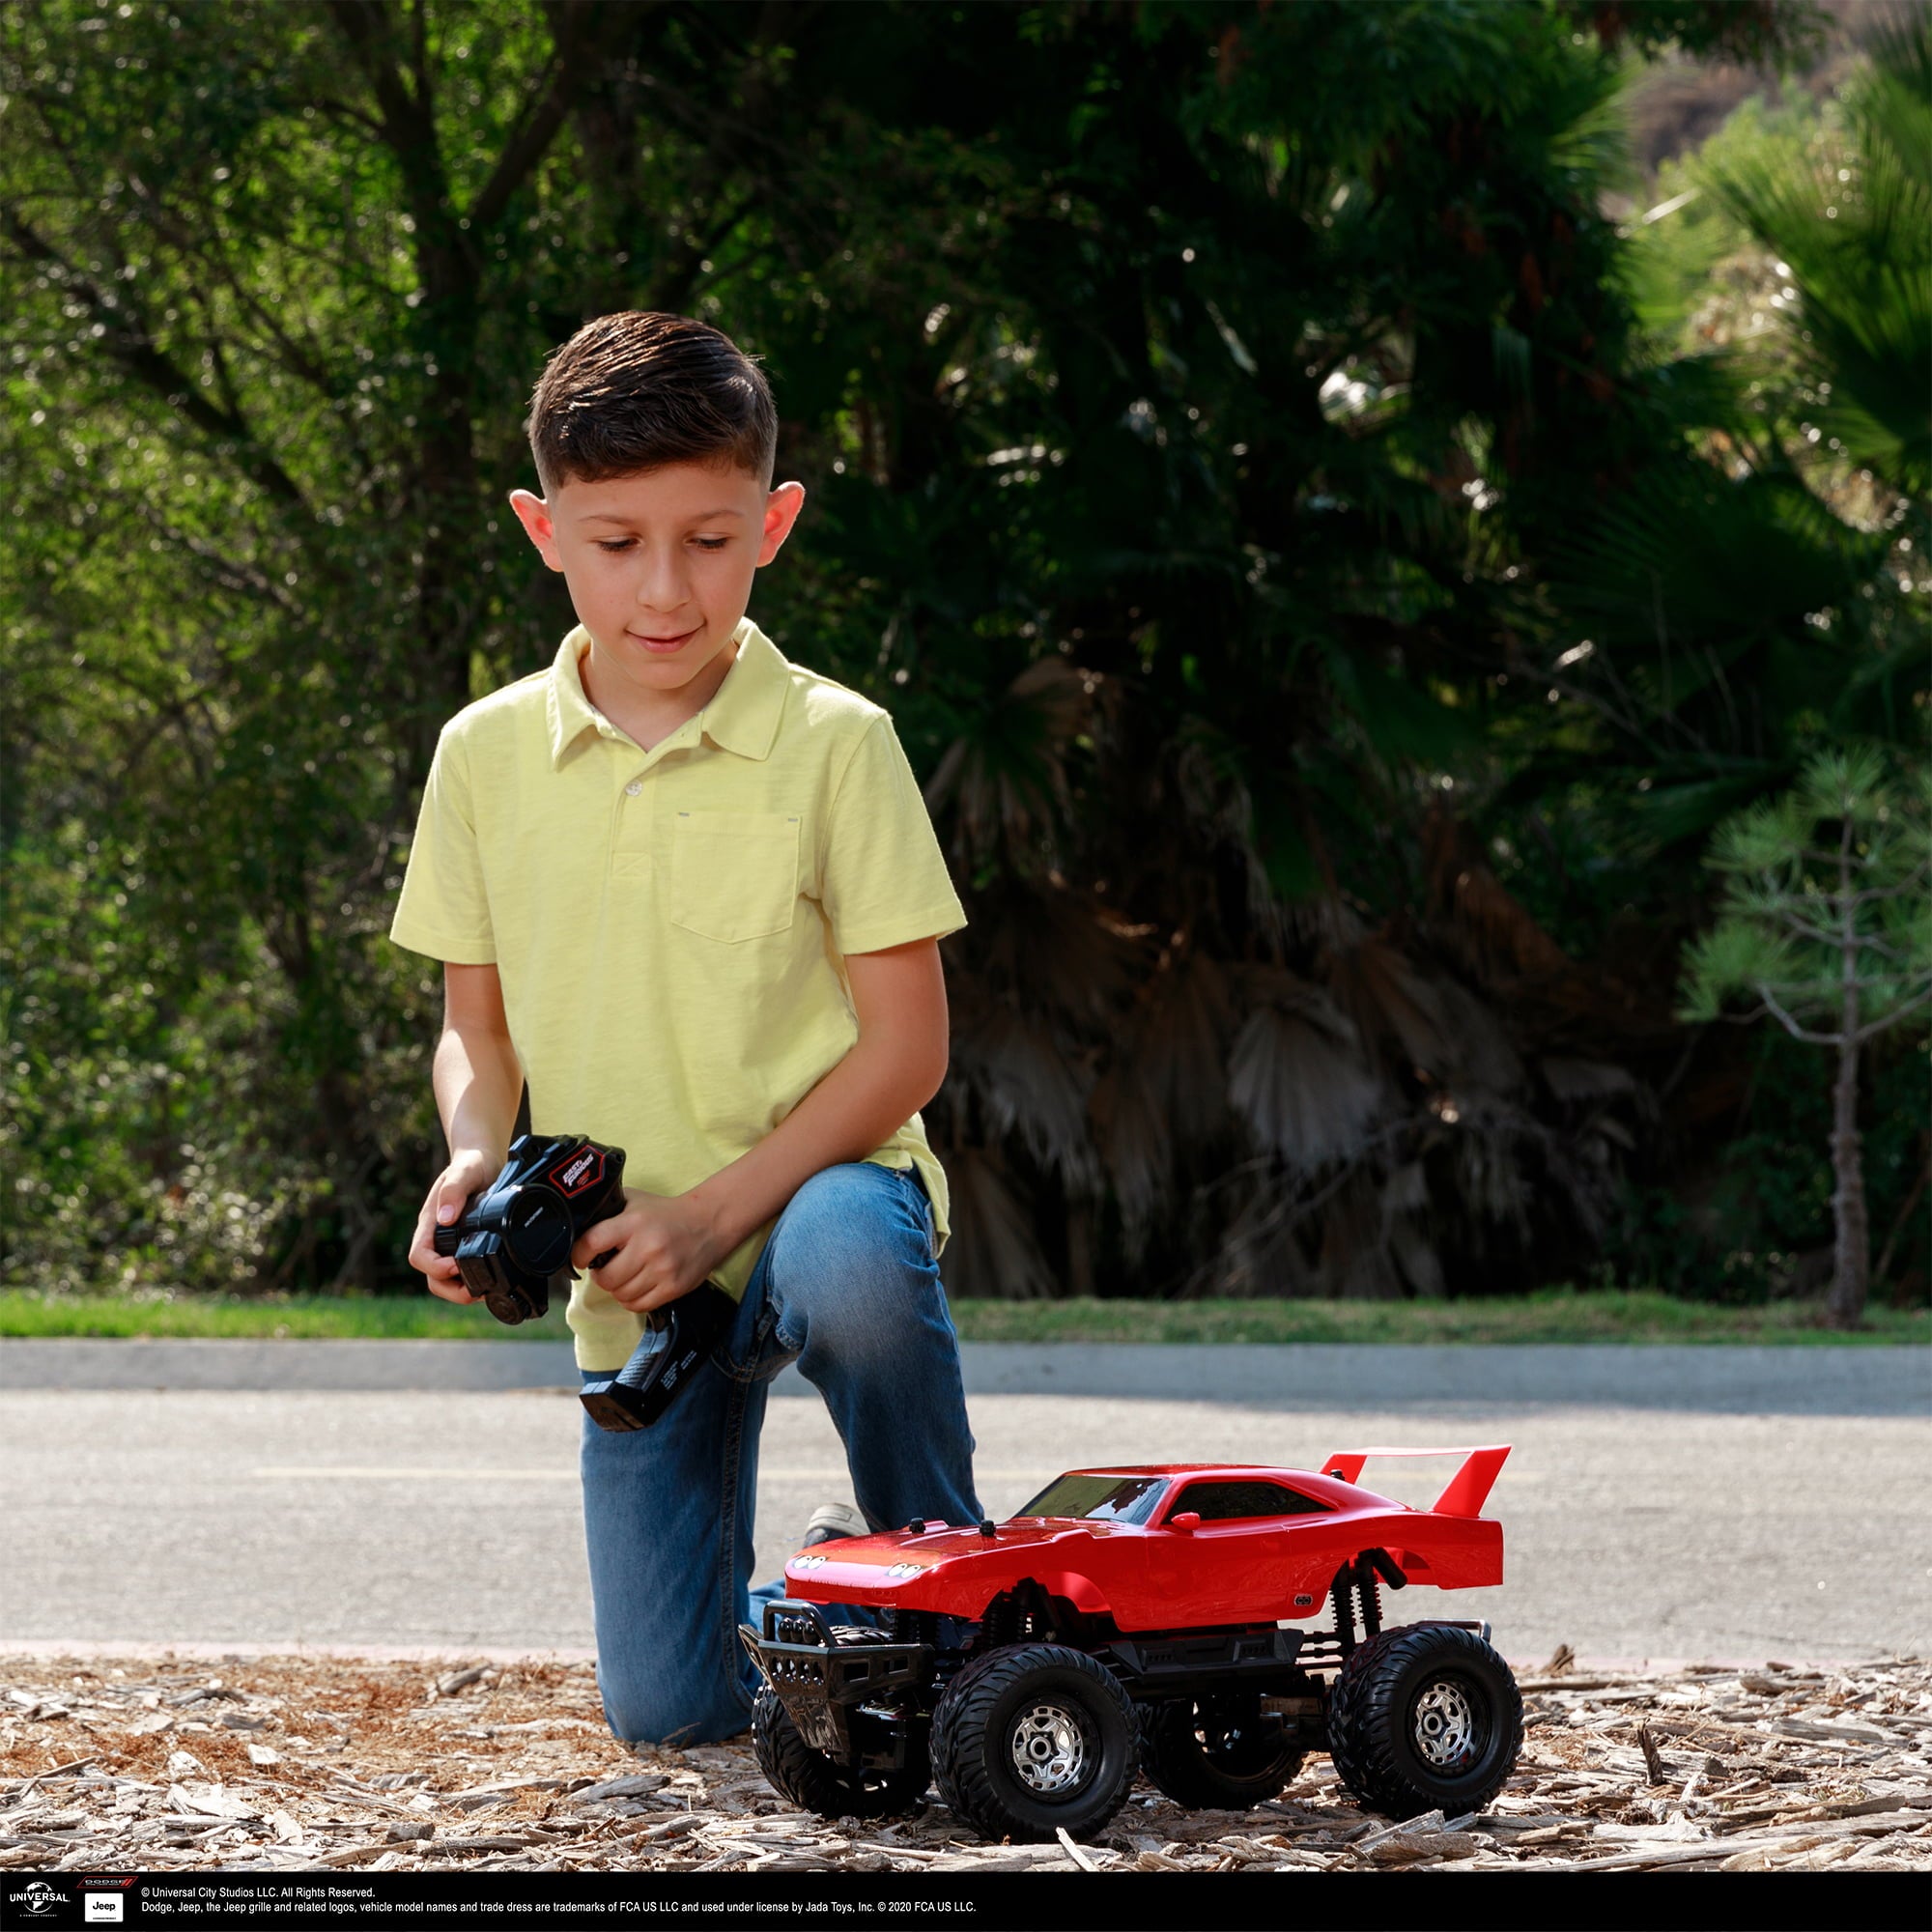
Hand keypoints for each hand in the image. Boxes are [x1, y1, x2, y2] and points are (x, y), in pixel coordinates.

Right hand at [407, 1149, 499, 1303]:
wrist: (482, 1159)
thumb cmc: (471, 1164)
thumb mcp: (465, 1172)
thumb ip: (454, 1191)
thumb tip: (445, 1218)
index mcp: (430, 1222)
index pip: (419, 1256)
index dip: (435, 1267)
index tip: (455, 1265)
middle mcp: (436, 1236)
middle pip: (431, 1276)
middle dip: (450, 1289)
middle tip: (476, 1290)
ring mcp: (449, 1243)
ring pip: (445, 1279)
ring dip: (461, 1290)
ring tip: (484, 1289)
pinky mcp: (463, 1245)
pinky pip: (461, 1272)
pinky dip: (472, 1280)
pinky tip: (489, 1279)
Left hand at [572, 1186, 724, 1315]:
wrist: (709, 1222)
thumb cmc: (667, 1213)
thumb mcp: (635, 1201)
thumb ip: (608, 1211)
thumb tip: (579, 1228)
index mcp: (634, 1223)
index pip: (592, 1243)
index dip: (579, 1254)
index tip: (581, 1258)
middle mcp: (648, 1247)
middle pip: (605, 1278)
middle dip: (601, 1275)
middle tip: (608, 1267)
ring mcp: (662, 1270)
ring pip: (621, 1295)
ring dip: (618, 1288)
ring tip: (626, 1275)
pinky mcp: (673, 1287)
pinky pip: (638, 1306)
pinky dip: (632, 1300)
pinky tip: (637, 1285)